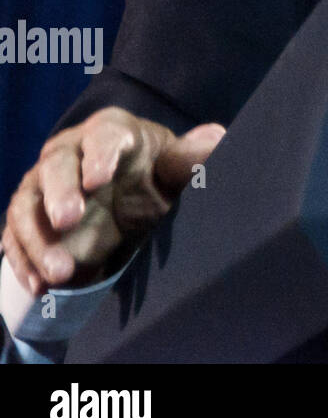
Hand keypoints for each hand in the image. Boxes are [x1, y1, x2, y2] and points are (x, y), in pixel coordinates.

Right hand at [2, 108, 224, 294]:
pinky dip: (24, 261)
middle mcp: (69, 150)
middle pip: (55, 165)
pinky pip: (15, 236)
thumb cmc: (154, 178)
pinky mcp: (30, 217)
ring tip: (60, 273)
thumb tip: (216, 137)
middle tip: (69, 221)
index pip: (104, 135)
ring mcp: (43, 184)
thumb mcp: (176, 172)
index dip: (100, 154)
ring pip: (27, 204)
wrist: (127, 201)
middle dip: (60, 193)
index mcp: (111, 131)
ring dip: (39, 239)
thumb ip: (192, 159)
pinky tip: (40, 286)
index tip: (98, 179)